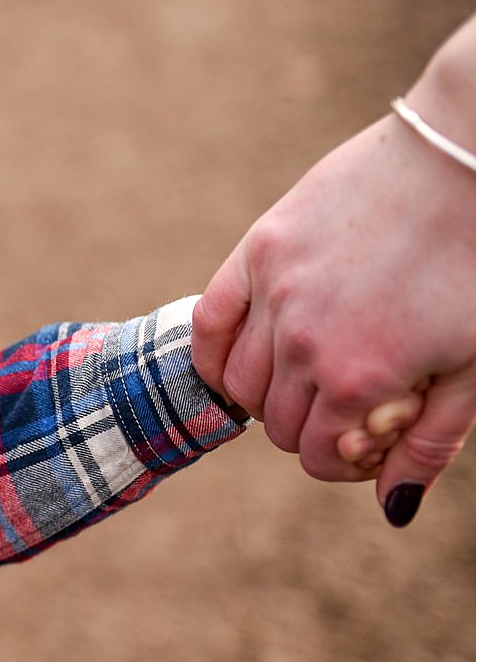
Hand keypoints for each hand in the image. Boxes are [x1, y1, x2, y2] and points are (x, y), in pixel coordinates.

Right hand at [193, 20, 475, 523]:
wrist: (466, 155)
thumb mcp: (475, 367)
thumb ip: (429, 441)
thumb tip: (391, 506)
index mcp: (358, 378)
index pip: (319, 458)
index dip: (347, 464)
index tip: (371, 444)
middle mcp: (302, 342)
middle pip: (278, 425)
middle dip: (313, 431)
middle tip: (350, 408)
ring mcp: (274, 294)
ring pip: (240, 383)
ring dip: (268, 397)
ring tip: (308, 378)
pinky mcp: (258, 250)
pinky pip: (209, 324)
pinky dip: (216, 356)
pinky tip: (241, 362)